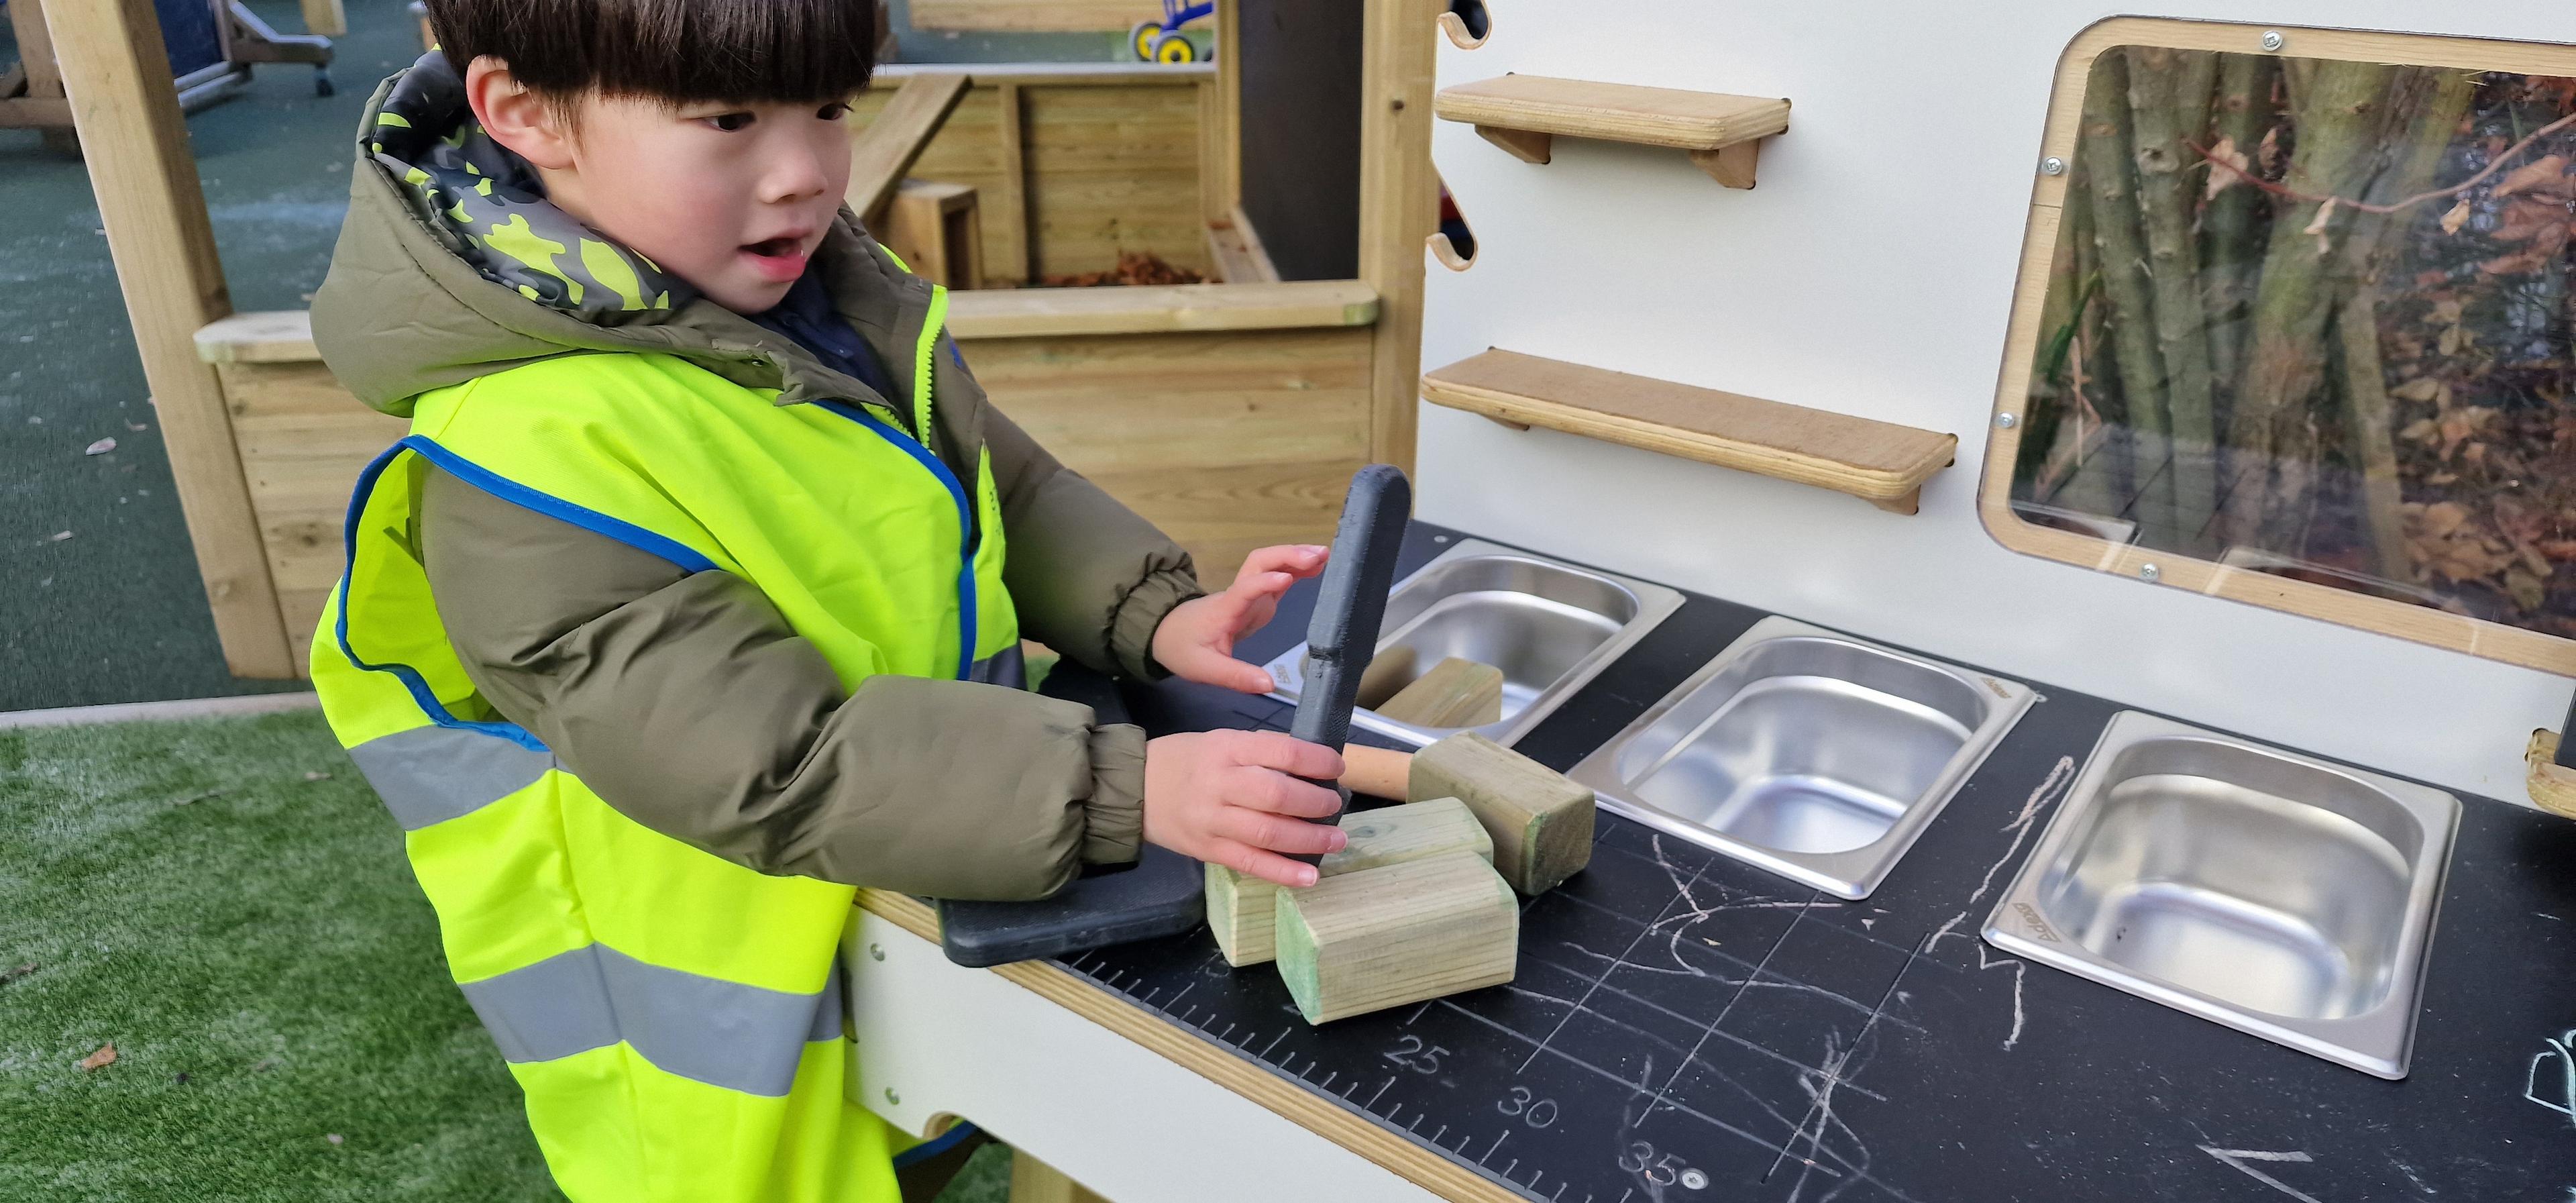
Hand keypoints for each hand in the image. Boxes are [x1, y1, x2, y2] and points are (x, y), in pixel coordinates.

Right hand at [1143, 729, 1346, 886]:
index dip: (1316, 762)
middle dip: (1315, 803)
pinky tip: (1310, 877)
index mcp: (1226, 748)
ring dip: (1310, 839)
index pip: (1282, 752)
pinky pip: (1251, 864)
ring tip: (1337, 840)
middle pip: (1277, 796)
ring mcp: (1213, 821)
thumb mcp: (1220, 740)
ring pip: (1268, 833)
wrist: (1134, 790)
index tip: (1336, 768)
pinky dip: (1283, 872)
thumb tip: (1311, 766)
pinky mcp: (1208, 850)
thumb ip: (1261, 751)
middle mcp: (1220, 784)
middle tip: (1335, 805)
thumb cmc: (1185, 760)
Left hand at [1151, 544, 1328, 692]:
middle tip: (1318, 556)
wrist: (1168, 633)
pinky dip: (1297, 568)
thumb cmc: (1185, 648)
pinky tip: (1317, 566)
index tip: (1286, 579)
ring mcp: (1248, 593)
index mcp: (1225, 609)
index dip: (1264, 582)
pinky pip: (1277, 576)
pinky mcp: (1256, 597)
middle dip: (1288, 556)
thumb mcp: (1205, 670)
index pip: (1244, 589)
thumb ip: (1236, 677)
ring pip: (1270, 563)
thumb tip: (1268, 685)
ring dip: (1295, 556)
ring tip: (1325, 554)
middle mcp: (1238, 594)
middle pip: (1260, 563)